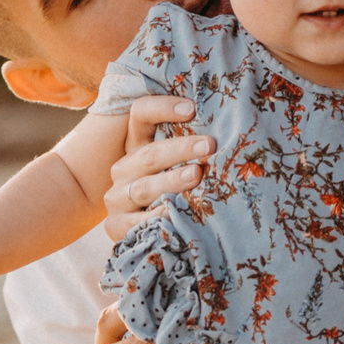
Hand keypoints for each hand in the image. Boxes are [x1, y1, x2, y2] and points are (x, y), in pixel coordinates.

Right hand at [104, 93, 211, 241]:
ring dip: (172, 180)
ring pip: (144, 186)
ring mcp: (117, 197)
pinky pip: (137, 221)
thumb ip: (191, 149)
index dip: (162, 108)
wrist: (140, 235)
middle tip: (209, 146)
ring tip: (196, 175)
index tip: (192, 109)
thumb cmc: (170, 193)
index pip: (141, 114)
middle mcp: (124, 168)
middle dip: (181, 149)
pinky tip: (175, 213)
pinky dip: (157, 217)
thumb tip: (228, 129)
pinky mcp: (116, 225)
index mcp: (136, 145)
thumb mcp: (174, 166)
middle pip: (149, 154)